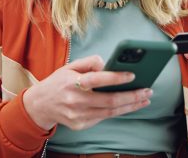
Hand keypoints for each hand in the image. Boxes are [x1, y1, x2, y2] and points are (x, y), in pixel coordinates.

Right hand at [22, 55, 152, 130]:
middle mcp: (76, 100)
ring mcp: (79, 115)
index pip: (97, 79)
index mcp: (73, 82)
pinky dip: (119, 111)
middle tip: (147, 90)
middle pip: (109, 100)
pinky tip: (130, 105)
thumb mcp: (70, 66)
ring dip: (130, 105)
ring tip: (144, 99)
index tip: (133, 75)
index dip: (116, 77)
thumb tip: (108, 63)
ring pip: (110, 111)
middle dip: (132, 96)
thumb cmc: (58, 83)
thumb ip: (89, 62)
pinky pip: (104, 117)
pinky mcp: (81, 125)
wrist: (40, 106)